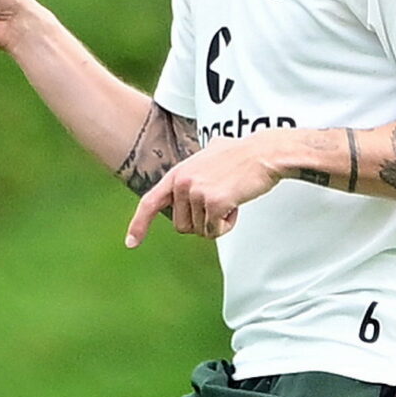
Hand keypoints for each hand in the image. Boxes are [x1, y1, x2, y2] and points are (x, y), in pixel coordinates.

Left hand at [124, 133, 284, 245]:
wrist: (264, 153)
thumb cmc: (243, 154)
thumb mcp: (209, 155)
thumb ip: (197, 167)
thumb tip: (203, 162)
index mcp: (177, 173)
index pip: (150, 202)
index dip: (139, 224)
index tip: (131, 243)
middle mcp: (182, 183)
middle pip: (182, 227)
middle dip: (201, 222)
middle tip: (219, 203)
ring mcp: (196, 193)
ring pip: (200, 231)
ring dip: (217, 222)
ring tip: (229, 198)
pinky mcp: (213, 203)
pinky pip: (214, 231)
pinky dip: (227, 225)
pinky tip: (235, 205)